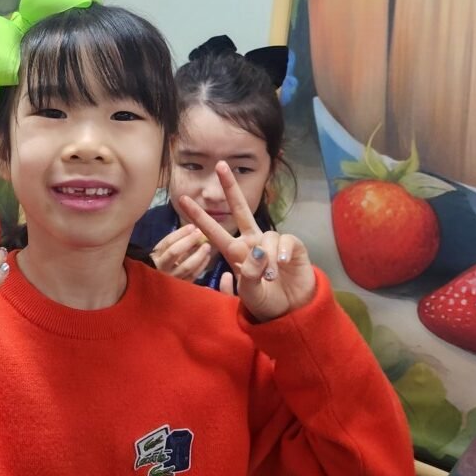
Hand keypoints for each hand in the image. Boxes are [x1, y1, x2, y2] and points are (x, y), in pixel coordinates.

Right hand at [151, 224, 213, 281]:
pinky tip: (207, 257)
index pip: (167, 242)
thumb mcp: (162, 252)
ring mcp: (171, 278)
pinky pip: (193, 275)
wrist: (156, 286)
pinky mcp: (181, 286)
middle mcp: (161, 267)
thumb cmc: (162, 263)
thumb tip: (193, 230)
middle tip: (199, 233)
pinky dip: (201, 266)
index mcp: (154, 256)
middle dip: (188, 241)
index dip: (180, 233)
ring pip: (186, 266)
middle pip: (174, 252)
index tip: (192, 226)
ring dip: (198, 254)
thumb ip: (174, 242)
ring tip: (207, 246)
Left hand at [178, 162, 315, 321]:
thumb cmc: (266, 301)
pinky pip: (284, 240)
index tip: (182, 199)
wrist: (292, 310)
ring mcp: (272, 243)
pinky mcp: (292, 245)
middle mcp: (252, 242)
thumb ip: (249, 275)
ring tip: (270, 277)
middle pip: (240, 209)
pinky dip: (281, 252)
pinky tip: (282, 265)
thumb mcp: (250, 293)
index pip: (214, 231)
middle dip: (230, 188)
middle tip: (220, 165)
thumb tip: (257, 253)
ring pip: (266, 235)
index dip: (199, 216)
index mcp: (236, 253)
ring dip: (267, 257)